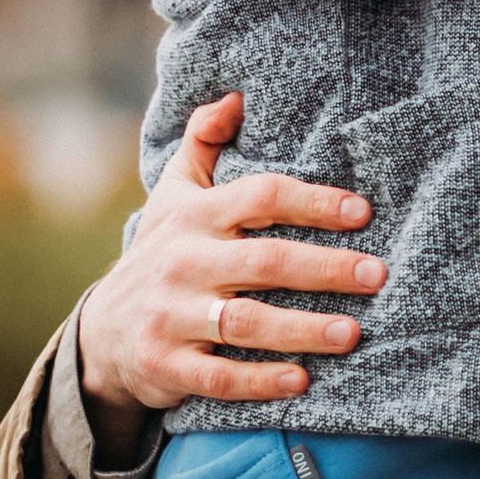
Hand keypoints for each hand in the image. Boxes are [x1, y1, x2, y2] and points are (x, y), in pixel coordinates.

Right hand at [76, 93, 383, 457]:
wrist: (102, 333)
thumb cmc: (161, 255)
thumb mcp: (173, 194)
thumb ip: (202, 142)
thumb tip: (236, 97)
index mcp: (193, 217)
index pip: (259, 197)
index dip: (312, 201)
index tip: (362, 212)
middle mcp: (182, 263)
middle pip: (263, 261)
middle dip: (324, 267)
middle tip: (377, 275)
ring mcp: (172, 316)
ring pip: (244, 323)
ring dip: (301, 328)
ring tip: (352, 332)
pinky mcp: (167, 365)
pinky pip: (219, 378)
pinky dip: (261, 381)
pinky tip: (302, 381)